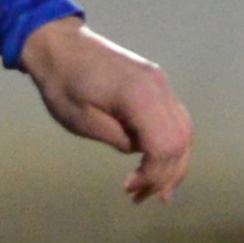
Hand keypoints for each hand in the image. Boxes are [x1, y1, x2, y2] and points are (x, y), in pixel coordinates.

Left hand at [19, 15, 193, 204]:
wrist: (59, 45)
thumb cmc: (63, 83)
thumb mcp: (81, 120)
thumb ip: (117, 138)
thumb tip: (139, 151)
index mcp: (138, 95)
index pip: (164, 145)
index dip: (153, 174)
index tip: (130, 189)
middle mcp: (157, 87)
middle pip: (181, 140)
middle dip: (167, 174)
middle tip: (142, 197)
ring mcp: (160, 83)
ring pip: (184, 130)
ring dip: (173, 162)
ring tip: (153, 189)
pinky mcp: (156, 84)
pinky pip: (175, 119)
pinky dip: (170, 144)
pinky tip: (155, 163)